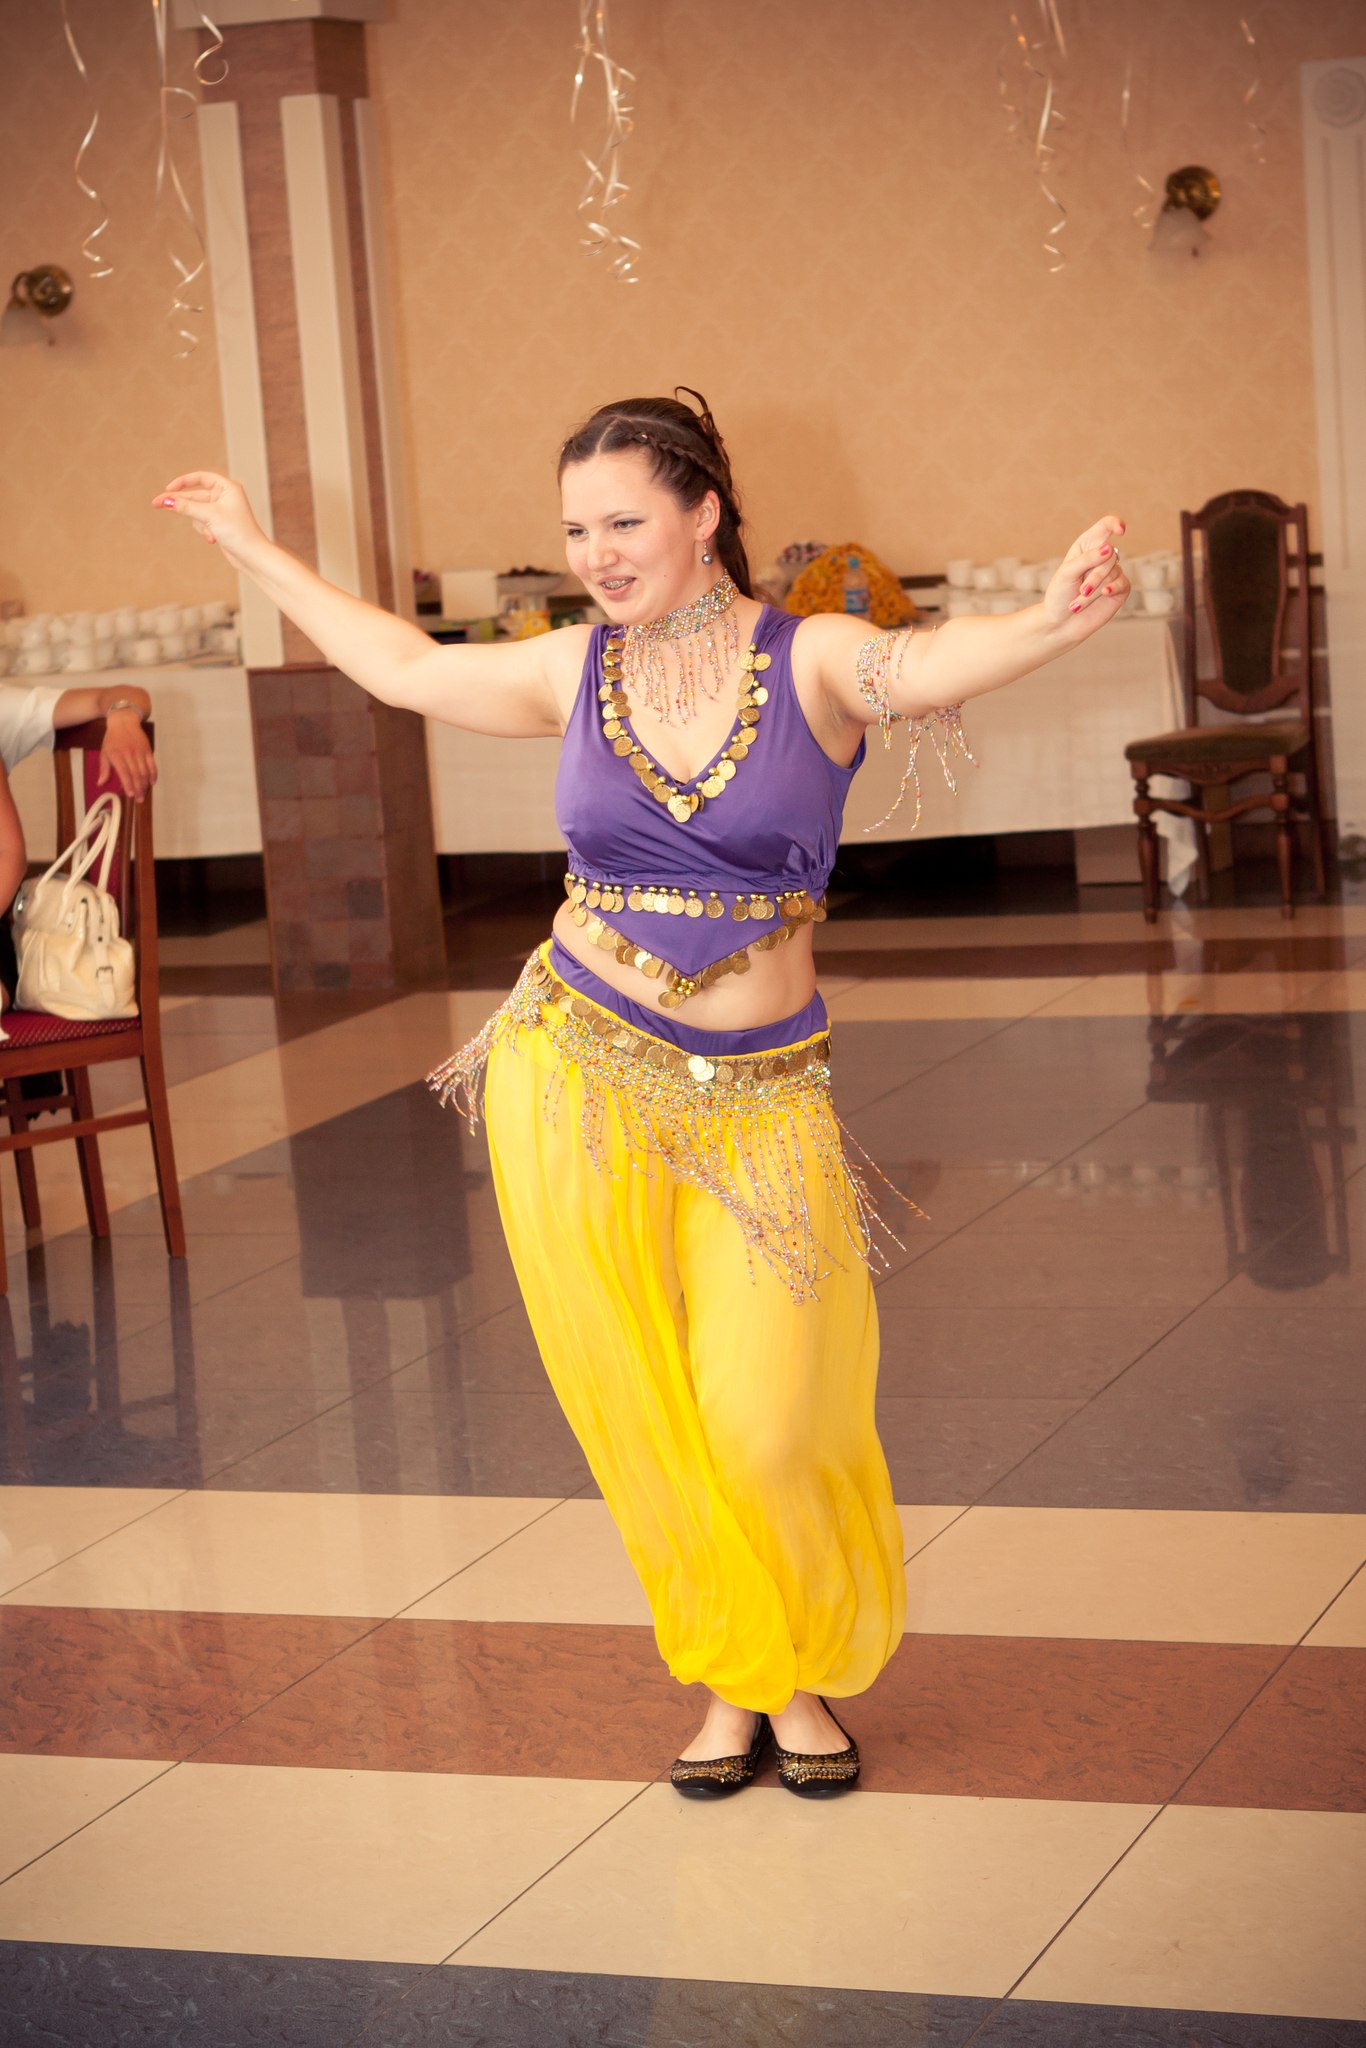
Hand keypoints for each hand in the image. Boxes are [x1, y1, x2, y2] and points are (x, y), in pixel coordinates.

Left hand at [98, 710, 156, 803]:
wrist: (124, 721)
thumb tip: (101, 783)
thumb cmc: (112, 738)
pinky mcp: (147, 750)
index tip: (130, 794)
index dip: (128, 784)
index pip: (124, 772)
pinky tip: (152, 782)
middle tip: (139, 799)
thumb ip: (104, 768)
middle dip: (138, 788)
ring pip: (145, 771)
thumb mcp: (104, 752)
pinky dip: (153, 774)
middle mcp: (129, 753)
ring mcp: (140, 751)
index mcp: (116, 755)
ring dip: (145, 784)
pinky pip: (152, 764)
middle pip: (136, 774)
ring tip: (144, 793)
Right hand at [151, 469, 267, 570]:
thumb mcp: (209, 516)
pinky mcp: (219, 523)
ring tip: (210, 534)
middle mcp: (225, 496)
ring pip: (196, 512)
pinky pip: (202, 522)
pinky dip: (204, 530)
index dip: (182, 482)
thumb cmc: (237, 532)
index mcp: (227, 487)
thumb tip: (166, 500)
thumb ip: (186, 507)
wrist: (252, 556)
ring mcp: (221, 510)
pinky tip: (213, 540)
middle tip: (156, 504)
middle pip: (194, 496)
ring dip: (199, 524)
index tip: (168, 489)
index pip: (200, 478)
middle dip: (180, 504)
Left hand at [1042, 515, 1129, 637]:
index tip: (1121, 530)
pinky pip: (1122, 584)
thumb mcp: (1067, 573)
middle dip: (1095, 576)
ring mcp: (1112, 573)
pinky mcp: (1120, 589)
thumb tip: (1109, 548)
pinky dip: (1112, 589)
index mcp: (1086, 547)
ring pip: (1114, 572)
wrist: (1059, 624)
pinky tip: (1104, 594)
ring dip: (1095, 590)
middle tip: (1081, 591)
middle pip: (1109, 555)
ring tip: (1078, 604)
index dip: (1115, 524)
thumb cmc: (1059, 596)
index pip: (1105, 527)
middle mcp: (1101, 557)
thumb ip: (1087, 559)